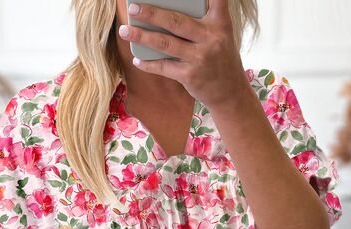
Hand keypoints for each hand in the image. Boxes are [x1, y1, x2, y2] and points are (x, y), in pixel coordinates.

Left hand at [119, 0, 250, 109]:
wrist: (230, 93)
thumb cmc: (220, 59)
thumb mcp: (220, 36)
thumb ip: (202, 23)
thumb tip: (165, 17)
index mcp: (220, 23)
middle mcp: (210, 38)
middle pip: (175, 21)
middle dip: (151, 13)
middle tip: (133, 7)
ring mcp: (199, 58)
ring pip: (165, 43)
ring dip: (142, 36)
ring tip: (126, 30)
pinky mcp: (190, 76)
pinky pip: (164, 67)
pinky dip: (148, 64)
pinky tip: (137, 59)